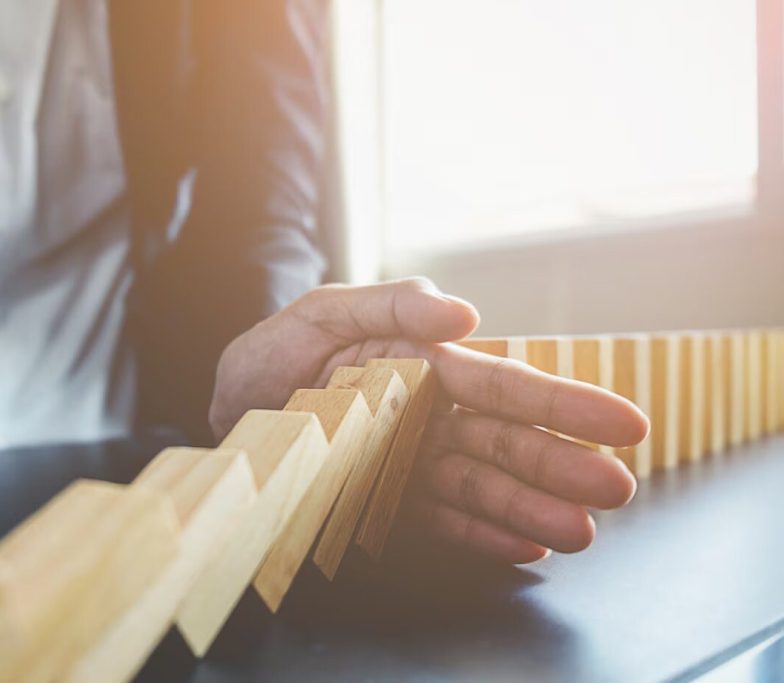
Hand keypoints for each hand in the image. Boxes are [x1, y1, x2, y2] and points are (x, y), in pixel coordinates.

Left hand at [210, 278, 647, 562]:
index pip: (500, 384)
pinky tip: (523, 544)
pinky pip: (437, 517)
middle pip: (502, 441)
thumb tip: (465, 312)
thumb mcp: (321, 313)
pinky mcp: (382, 499)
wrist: (228, 409)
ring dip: (529, 507)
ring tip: (579, 532)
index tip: (623, 422)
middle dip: (559, 464)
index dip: (562, 404)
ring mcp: (407, 460)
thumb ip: (389, 302)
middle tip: (617, 489)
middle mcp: (425, 415)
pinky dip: (478, 532)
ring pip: (478, 484)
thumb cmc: (275, 353)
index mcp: (420, 363)